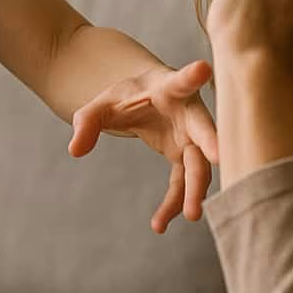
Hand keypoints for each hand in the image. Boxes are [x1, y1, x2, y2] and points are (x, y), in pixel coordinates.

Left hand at [67, 59, 216, 232]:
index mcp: (167, 88)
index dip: (191, 76)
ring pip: (199, 163)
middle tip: (218, 158)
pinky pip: (183, 183)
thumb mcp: (100, 105)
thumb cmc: (124, 97)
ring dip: (196, 188)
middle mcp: (187, 112)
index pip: (180, 81)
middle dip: (211, 143)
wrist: (140, 100)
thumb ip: (86, 122)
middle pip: (202, 128)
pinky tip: (159, 224)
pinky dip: (174, 202)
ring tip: (190, 214)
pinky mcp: (184, 156)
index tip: (202, 68)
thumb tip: (74, 151)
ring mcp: (190, 137)